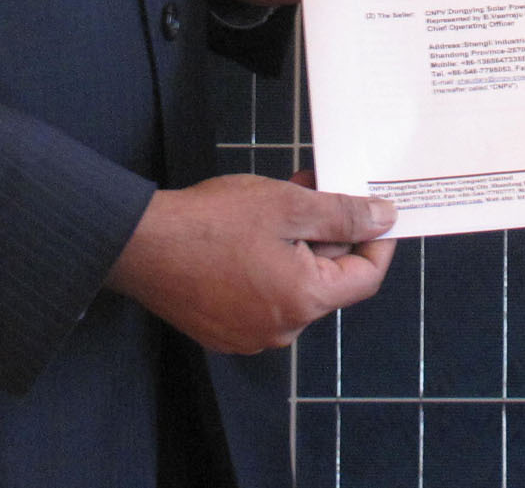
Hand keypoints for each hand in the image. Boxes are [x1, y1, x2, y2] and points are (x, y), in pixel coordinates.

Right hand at [105, 173, 394, 353]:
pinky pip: (264, 296)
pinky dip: (270, 264)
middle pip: (328, 280)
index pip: (365, 277)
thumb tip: (384, 219)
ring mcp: (249, 335)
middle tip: (316, 189)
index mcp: (303, 303)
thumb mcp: (288, 205)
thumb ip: (343, 214)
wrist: (140, 244)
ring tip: (282, 201)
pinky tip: (253, 231)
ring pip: (296, 285)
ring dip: (298, 244)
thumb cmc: (210, 223)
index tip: (374, 209)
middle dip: (329, 232)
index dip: (377, 240)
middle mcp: (280, 331)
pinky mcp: (224, 329)